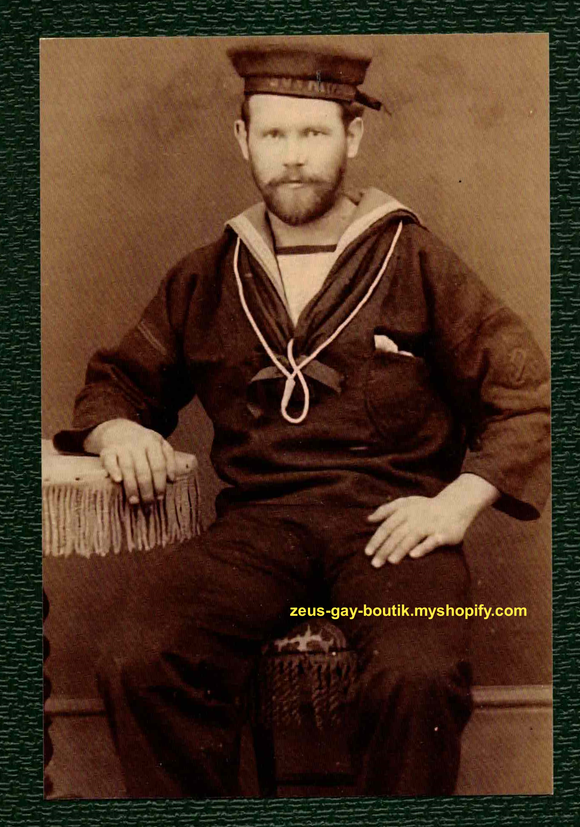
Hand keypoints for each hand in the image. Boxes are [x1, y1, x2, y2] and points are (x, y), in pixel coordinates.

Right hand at [83, 419, 175, 504]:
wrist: (118, 428)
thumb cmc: (143, 442)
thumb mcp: (159, 443)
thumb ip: (169, 458)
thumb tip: (172, 480)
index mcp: (152, 443)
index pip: (158, 466)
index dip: (160, 483)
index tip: (160, 498)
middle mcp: (137, 444)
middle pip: (144, 471)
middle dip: (147, 490)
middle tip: (148, 505)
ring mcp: (122, 447)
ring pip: (128, 469)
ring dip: (132, 487)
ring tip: (135, 502)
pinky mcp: (107, 451)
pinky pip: (110, 461)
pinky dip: (113, 470)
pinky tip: (118, 481)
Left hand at [365, 474, 499, 566]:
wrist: (455, 505)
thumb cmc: (425, 507)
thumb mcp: (405, 503)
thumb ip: (386, 510)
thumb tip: (368, 519)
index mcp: (404, 511)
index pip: (387, 527)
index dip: (376, 539)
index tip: (367, 553)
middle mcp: (415, 518)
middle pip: (396, 535)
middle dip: (385, 549)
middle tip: (375, 564)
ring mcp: (429, 526)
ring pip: (412, 538)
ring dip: (400, 549)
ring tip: (390, 561)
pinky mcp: (442, 534)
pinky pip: (431, 542)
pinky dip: (422, 548)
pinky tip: (413, 556)